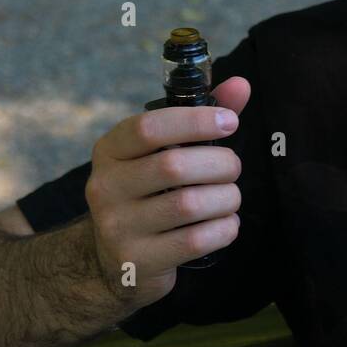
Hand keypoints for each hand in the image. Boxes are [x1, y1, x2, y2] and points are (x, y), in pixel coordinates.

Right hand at [84, 77, 248, 311]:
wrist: (114, 261)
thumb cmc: (150, 193)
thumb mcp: (163, 152)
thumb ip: (200, 118)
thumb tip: (241, 85)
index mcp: (110, 151)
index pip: (149, 127)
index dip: (196, 121)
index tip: (230, 122)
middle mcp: (105, 187)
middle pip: (174, 166)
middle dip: (220, 164)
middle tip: (232, 168)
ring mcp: (117, 227)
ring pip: (189, 204)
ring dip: (226, 198)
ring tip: (230, 197)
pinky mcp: (138, 261)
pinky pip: (196, 241)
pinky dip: (224, 229)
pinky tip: (226, 224)